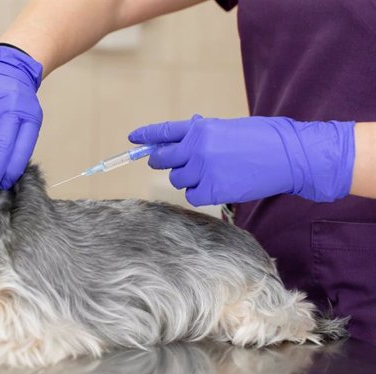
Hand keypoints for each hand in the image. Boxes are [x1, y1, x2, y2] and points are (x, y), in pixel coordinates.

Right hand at [0, 45, 42, 199]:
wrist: (7, 68)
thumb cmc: (18, 104)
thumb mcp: (27, 121)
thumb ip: (18, 144)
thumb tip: (4, 176)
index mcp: (30, 117)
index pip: (22, 149)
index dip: (11, 170)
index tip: (3, 185)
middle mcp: (12, 108)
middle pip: (1, 146)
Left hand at [128, 115, 355, 205]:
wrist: (290, 156)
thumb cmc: (264, 138)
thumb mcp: (229, 128)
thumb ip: (204, 133)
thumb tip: (184, 136)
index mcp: (200, 129)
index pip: (164, 132)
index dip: (146, 136)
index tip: (133, 138)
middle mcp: (196, 148)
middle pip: (163, 160)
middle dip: (163, 161)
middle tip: (169, 163)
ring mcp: (202, 170)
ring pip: (178, 179)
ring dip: (188, 178)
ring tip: (212, 172)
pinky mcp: (211, 190)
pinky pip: (191, 195)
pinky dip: (200, 193)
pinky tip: (217, 186)